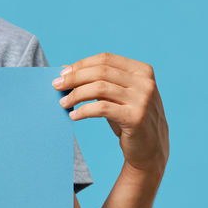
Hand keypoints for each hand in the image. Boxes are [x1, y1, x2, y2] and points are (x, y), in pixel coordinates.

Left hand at [52, 52, 168, 175]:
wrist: (150, 148)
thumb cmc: (128, 118)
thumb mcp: (116, 96)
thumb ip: (99, 81)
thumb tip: (66, 69)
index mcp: (142, 70)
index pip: (106, 59)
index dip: (82, 64)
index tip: (64, 73)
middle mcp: (145, 82)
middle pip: (101, 72)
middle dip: (75, 78)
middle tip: (57, 85)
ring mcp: (142, 99)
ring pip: (99, 89)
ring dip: (76, 95)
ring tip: (63, 103)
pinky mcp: (136, 117)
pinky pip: (102, 108)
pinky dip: (83, 111)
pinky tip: (74, 116)